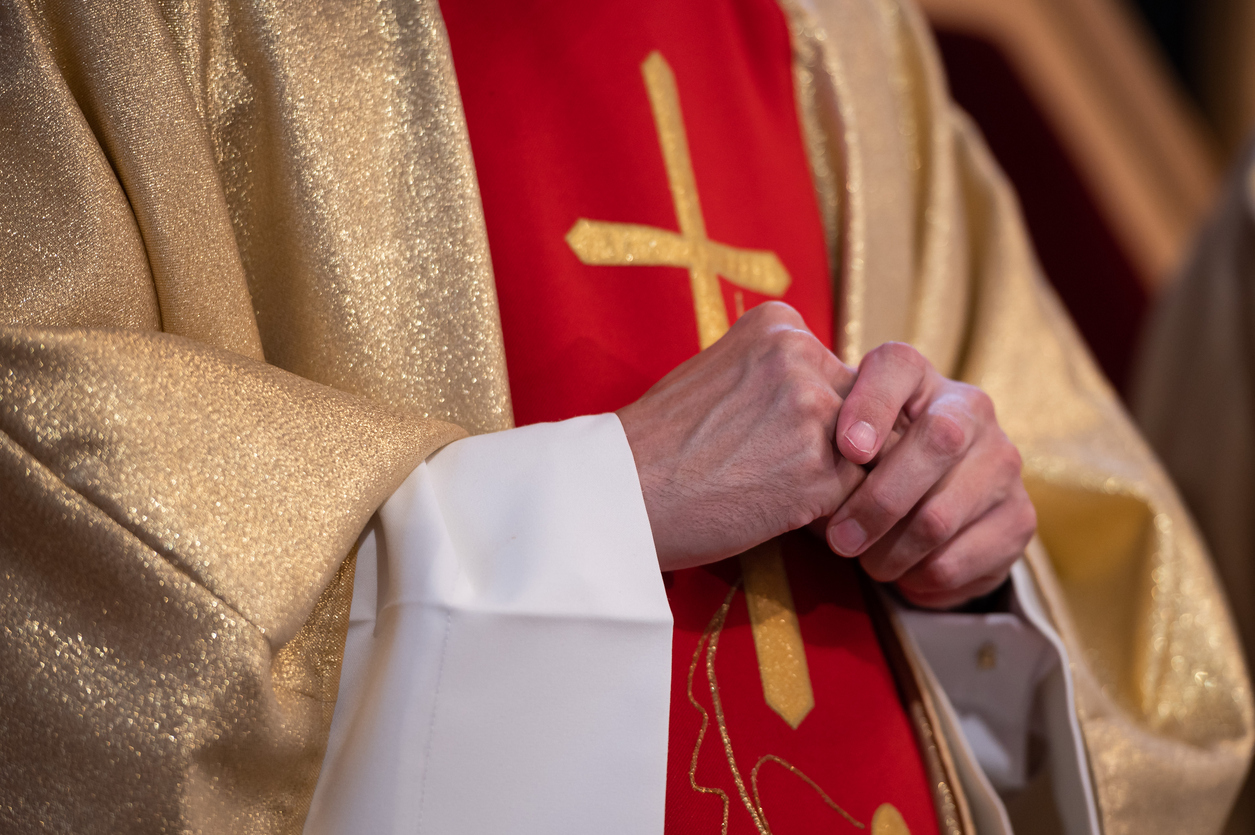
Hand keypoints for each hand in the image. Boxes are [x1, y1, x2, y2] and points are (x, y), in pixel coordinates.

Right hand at [617, 302, 862, 571]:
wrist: (620, 492)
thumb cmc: (660, 443)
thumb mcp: (717, 372)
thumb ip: (775, 373)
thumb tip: (828, 394)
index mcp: (778, 324)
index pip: (839, 373)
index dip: (814, 415)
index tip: (767, 434)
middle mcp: (801, 355)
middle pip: (863, 411)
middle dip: (835, 446)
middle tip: (777, 471)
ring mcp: (813, 411)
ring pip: (865, 456)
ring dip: (833, 482)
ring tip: (773, 492)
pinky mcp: (820, 471)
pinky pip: (856, 496)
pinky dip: (827, 513)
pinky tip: (775, 511)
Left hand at [825, 342, 1035, 608]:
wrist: (931, 509)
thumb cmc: (865, 467)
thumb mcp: (839, 444)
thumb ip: (821, 438)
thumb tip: (797, 464)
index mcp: (918, 379)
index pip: (897, 365)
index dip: (872, 404)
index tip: (846, 449)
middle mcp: (971, 409)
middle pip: (937, 442)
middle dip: (878, 501)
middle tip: (839, 539)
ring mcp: (1002, 462)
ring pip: (941, 515)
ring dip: (891, 552)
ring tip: (866, 561)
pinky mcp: (1019, 518)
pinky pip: (958, 560)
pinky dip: (919, 578)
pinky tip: (903, 576)